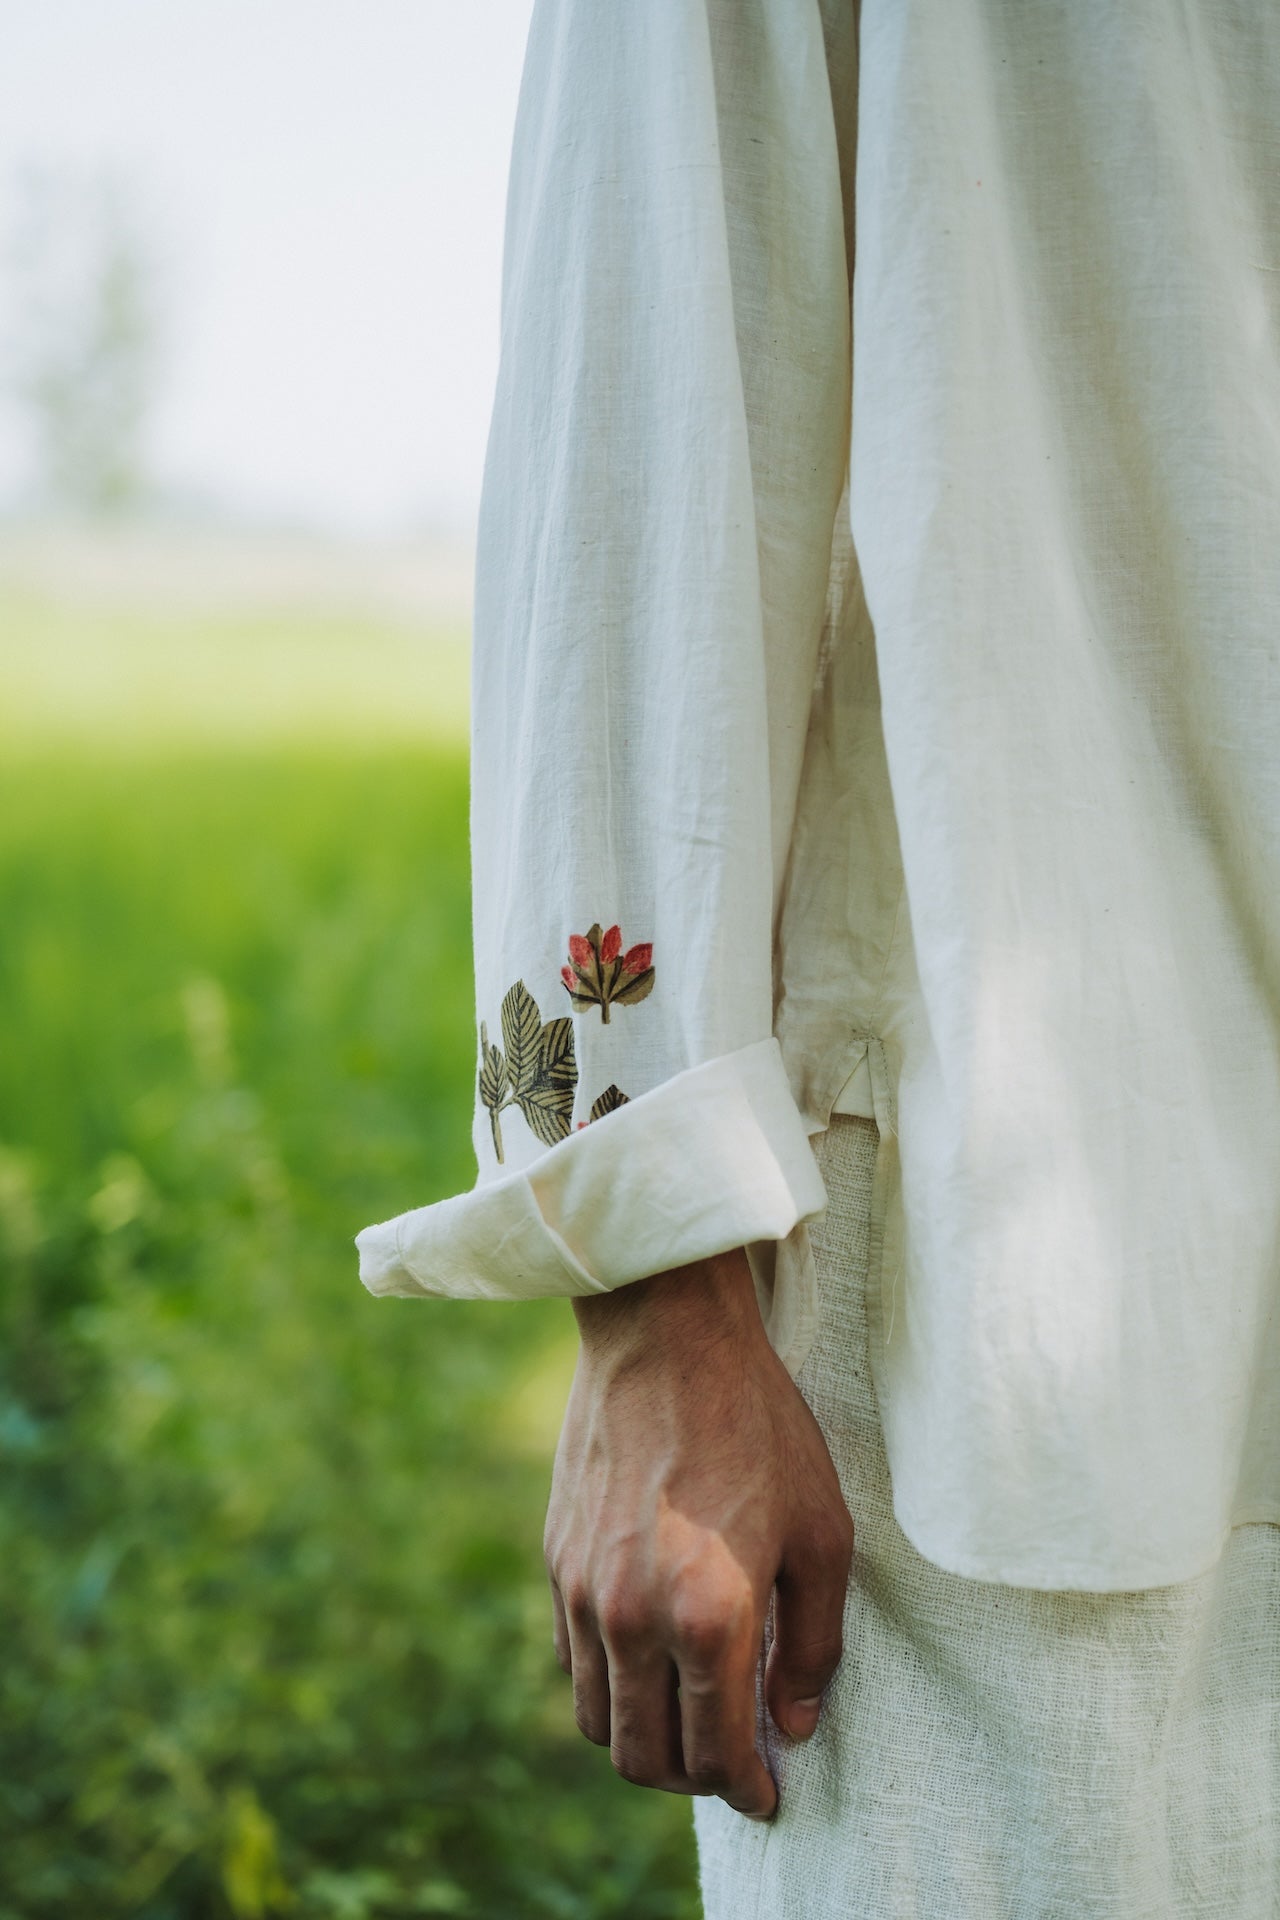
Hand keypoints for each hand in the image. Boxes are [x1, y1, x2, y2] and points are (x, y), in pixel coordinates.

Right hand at [543, 1247, 853, 1819]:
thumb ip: (813, 1643)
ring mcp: (583, 1592)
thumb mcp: (822, 1532)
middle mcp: (632, 1619)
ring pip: (596, 1720)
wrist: (667, 1338)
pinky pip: (571, 1659)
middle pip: (644, 1757)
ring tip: (687, 1718)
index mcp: (708, 1617)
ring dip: (643, 1739)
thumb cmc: (759, 1426)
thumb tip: (793, 1722)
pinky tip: (650, 1657)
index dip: (744, 1789)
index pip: (714, 1754)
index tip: (766, 1792)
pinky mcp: (556, 1561)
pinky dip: (608, 1684)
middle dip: (691, 1779)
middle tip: (730, 1761)